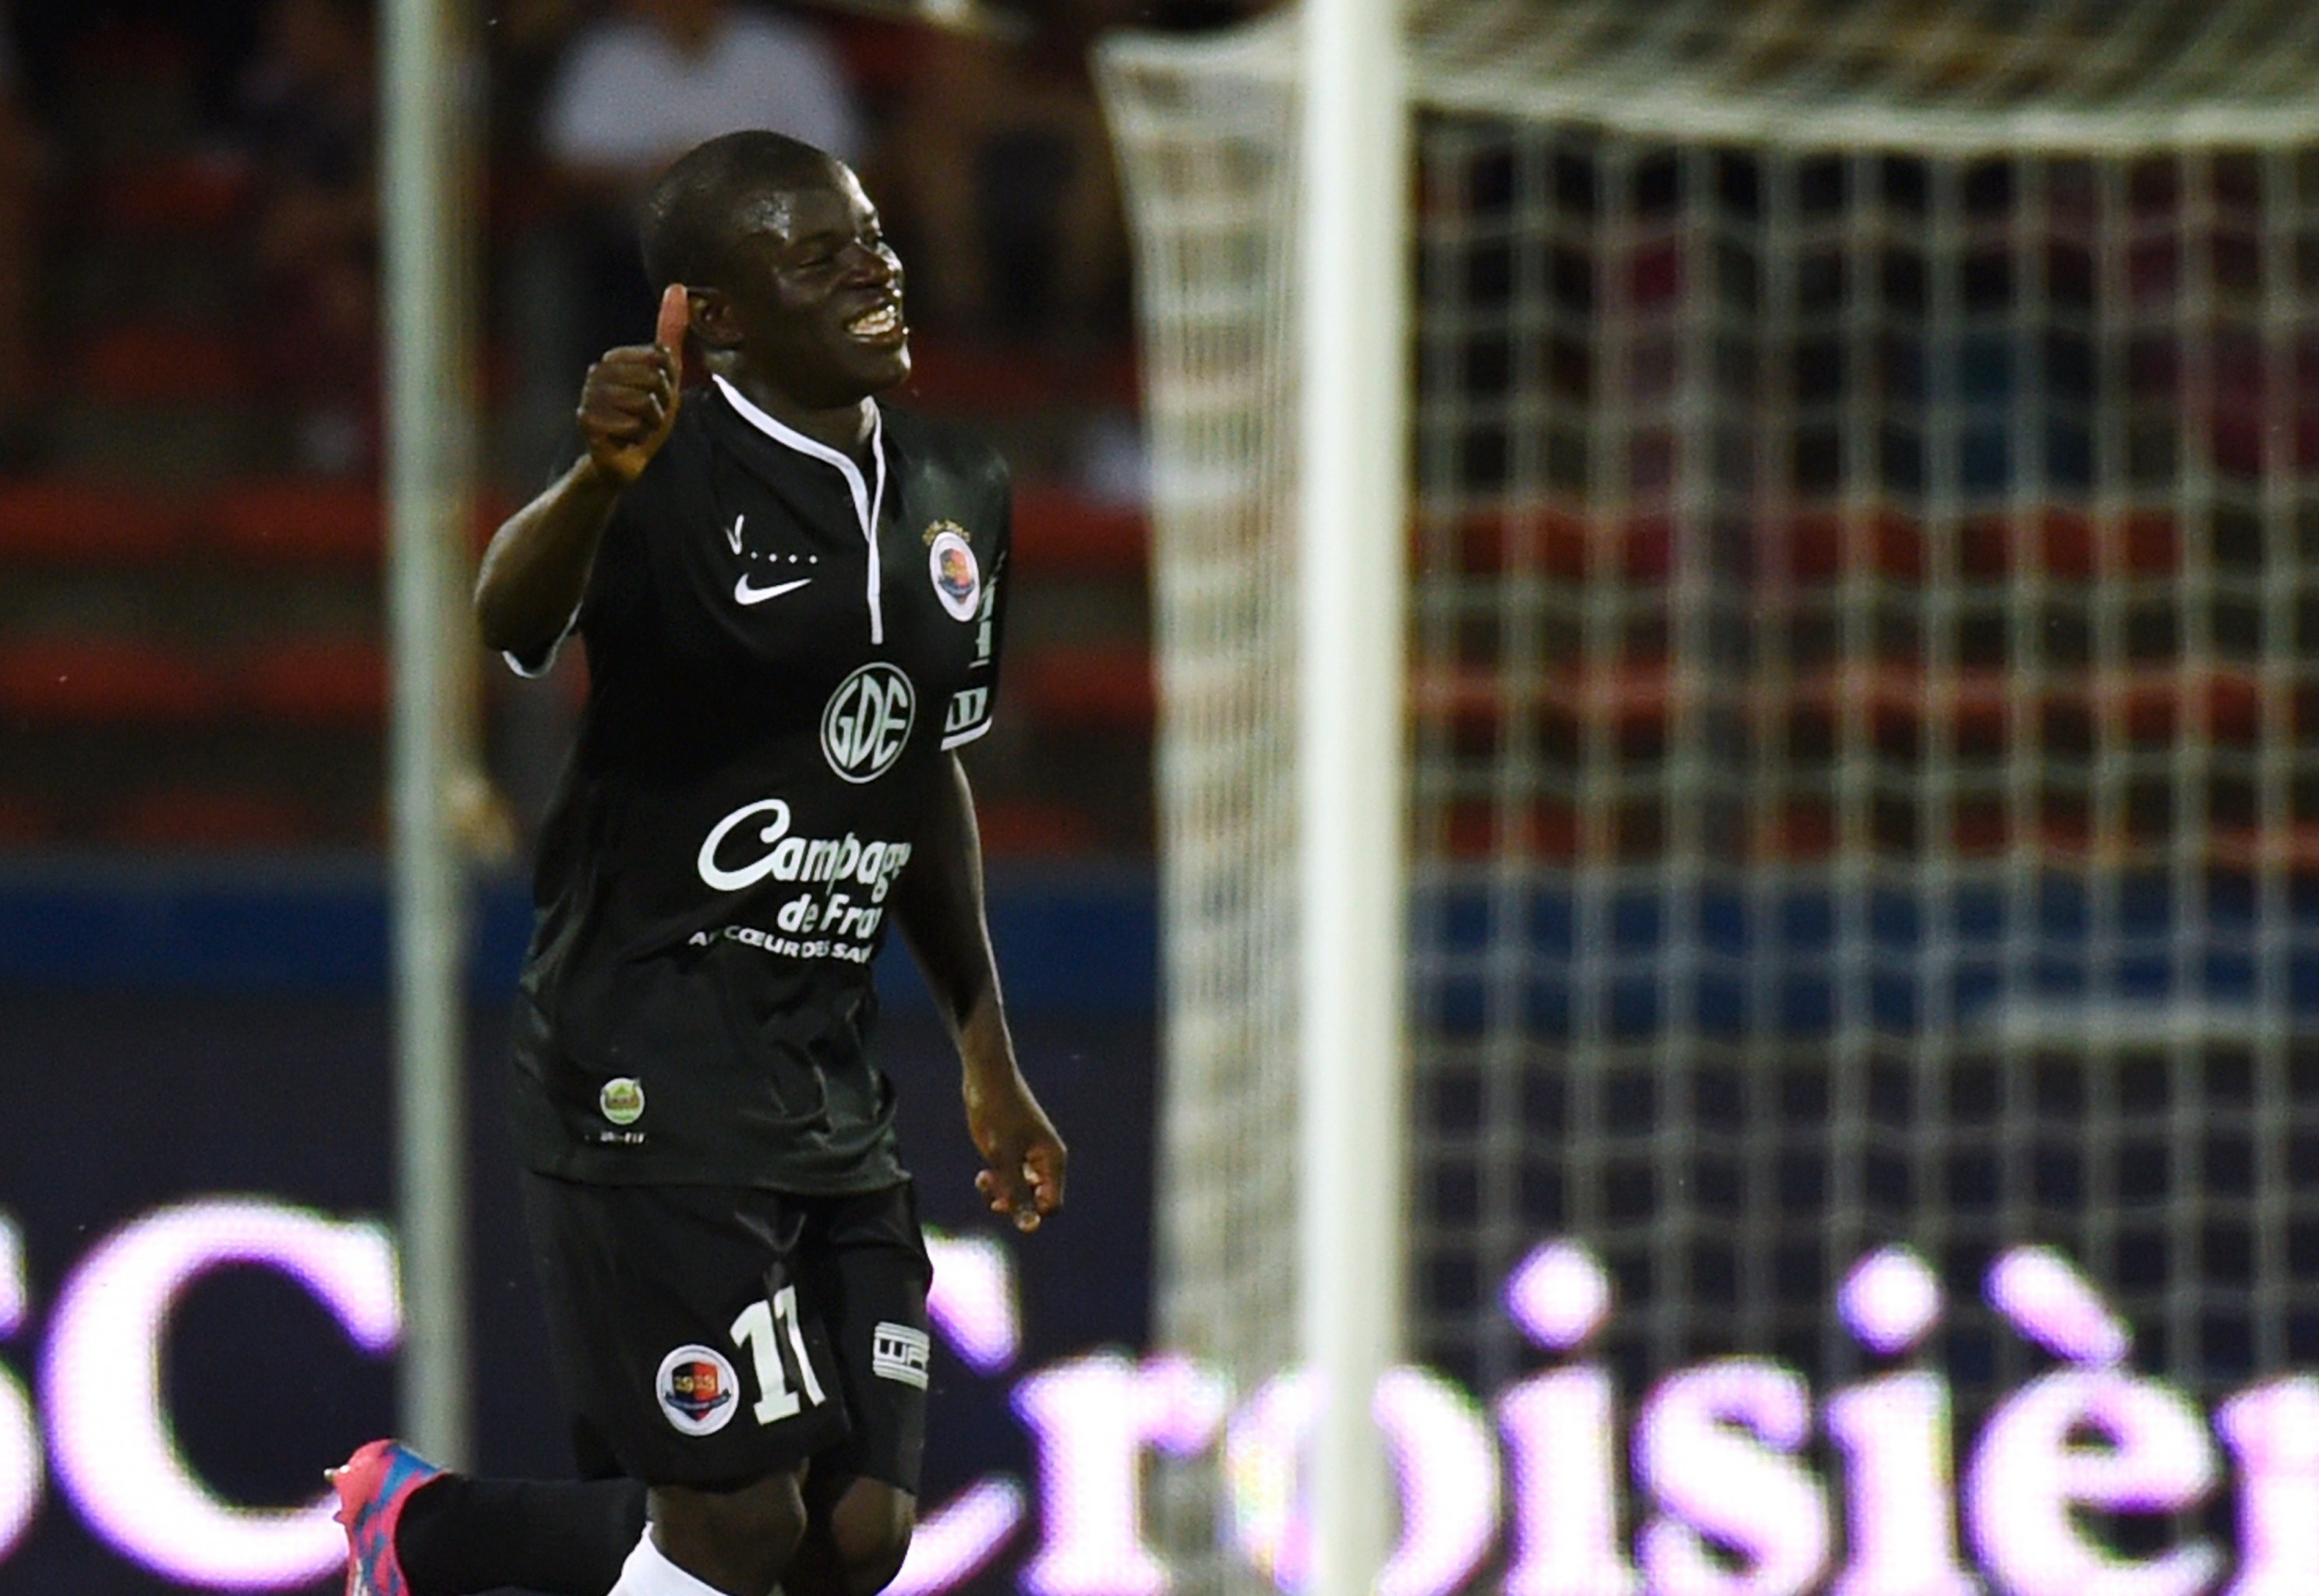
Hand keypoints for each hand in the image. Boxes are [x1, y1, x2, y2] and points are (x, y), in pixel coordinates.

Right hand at [578, 283, 687, 484]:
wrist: (624, 459)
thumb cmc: (646, 417)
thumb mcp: (665, 374)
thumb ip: (670, 332)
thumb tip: (676, 286)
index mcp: (615, 358)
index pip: (663, 360)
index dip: (669, 384)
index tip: (657, 397)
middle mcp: (597, 372)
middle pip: (656, 380)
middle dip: (662, 405)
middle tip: (647, 416)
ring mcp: (589, 395)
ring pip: (645, 403)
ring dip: (650, 423)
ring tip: (637, 428)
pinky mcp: (586, 421)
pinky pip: (630, 424)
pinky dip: (636, 437)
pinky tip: (625, 439)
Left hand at [964, 1067, 1066, 1232]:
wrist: (985, 1076)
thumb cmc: (997, 1112)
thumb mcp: (1003, 1158)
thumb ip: (1016, 1194)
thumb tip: (1030, 1228)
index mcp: (1053, 1161)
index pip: (1051, 1206)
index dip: (1030, 1212)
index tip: (1004, 1202)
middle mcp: (1044, 1162)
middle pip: (1035, 1202)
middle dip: (1012, 1202)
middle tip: (992, 1190)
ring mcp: (1028, 1157)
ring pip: (1019, 1193)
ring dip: (1001, 1193)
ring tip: (983, 1179)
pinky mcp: (1012, 1152)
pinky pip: (1008, 1180)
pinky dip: (995, 1183)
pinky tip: (982, 1174)